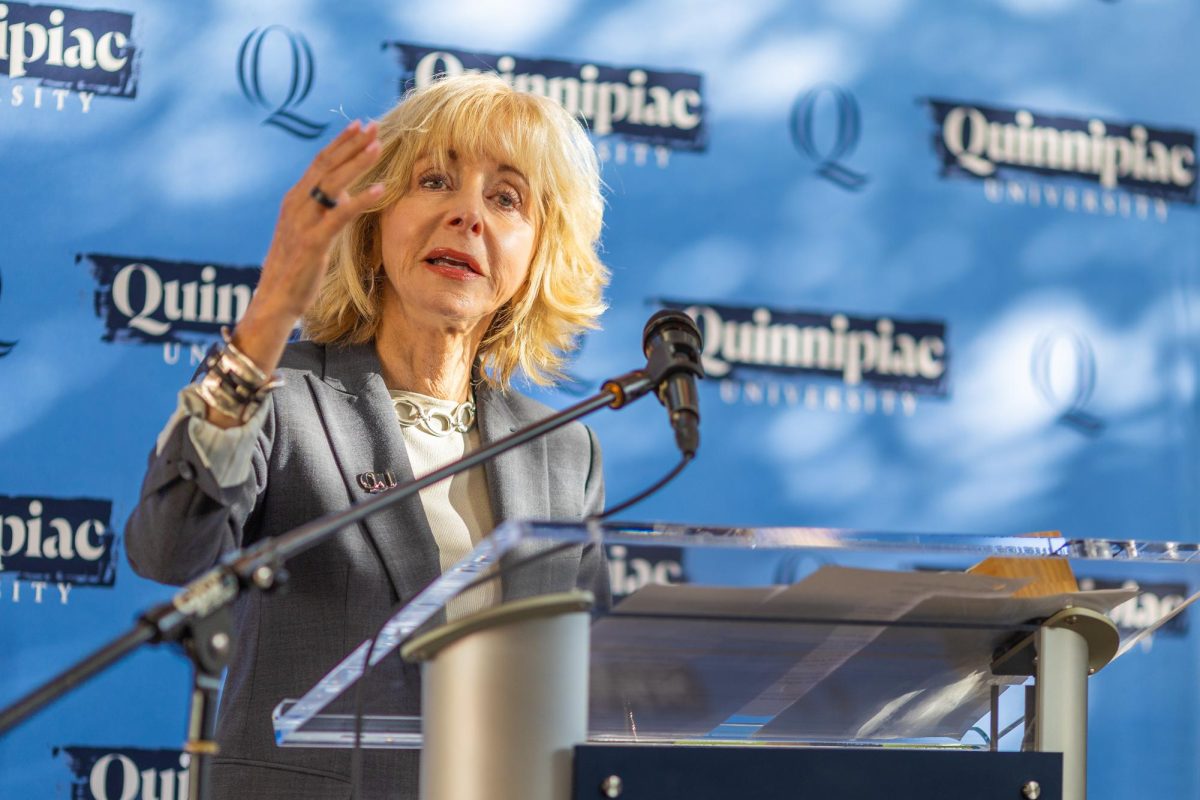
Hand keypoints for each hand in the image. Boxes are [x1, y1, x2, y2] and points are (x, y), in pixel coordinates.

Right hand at [235, 120, 384, 373]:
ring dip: (357, 163)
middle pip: (326, 165)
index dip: (340, 143)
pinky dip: (361, 199)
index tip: (359, 126)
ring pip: (333, 184)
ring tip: (378, 146)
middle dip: (351, 144)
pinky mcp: (313, 242)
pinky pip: (340, 215)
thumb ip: (322, 211)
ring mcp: (303, 221)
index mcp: (295, 200)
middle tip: (373, 125)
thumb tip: (343, 195)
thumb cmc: (295, 268)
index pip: (319, 163)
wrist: (275, 299)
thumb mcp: (308, 232)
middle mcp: (296, 204)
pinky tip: (380, 189)